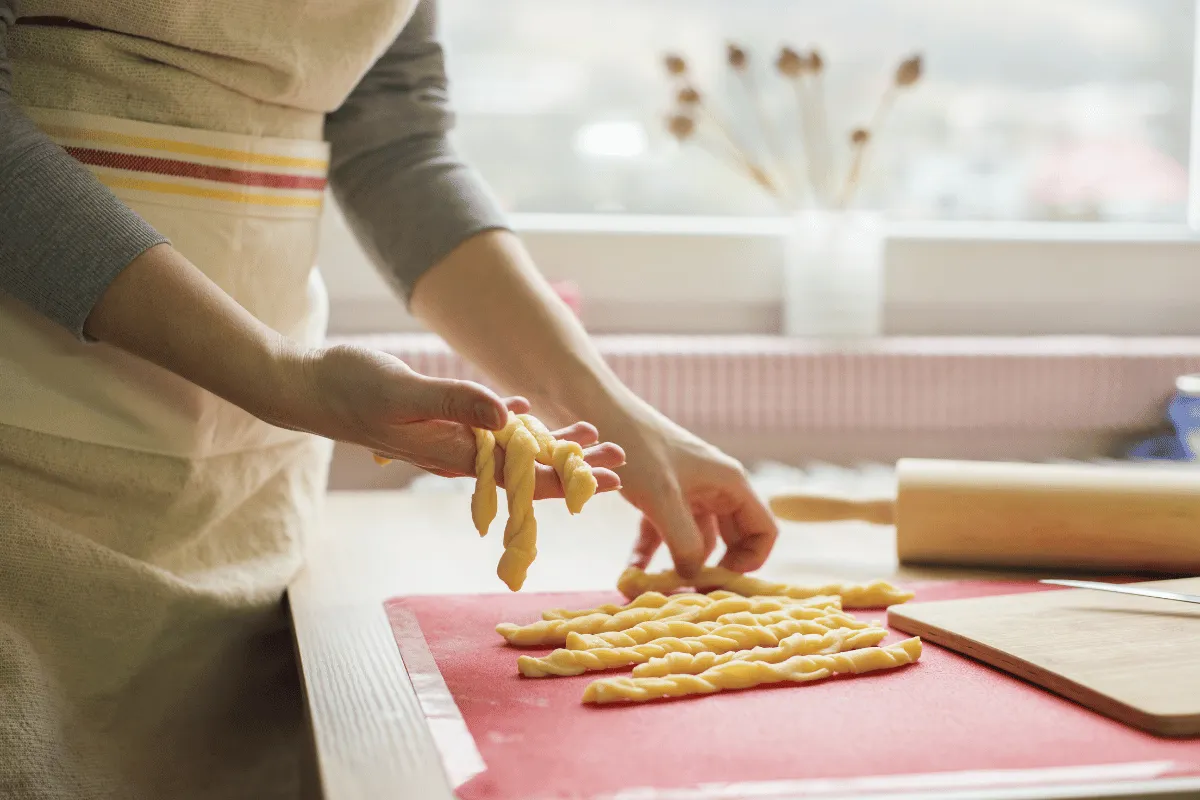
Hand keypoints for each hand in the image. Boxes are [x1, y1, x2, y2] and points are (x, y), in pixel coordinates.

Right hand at [272, 344, 624, 498]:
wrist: (309, 387)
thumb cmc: (349, 388)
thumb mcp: (402, 392)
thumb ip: (453, 403)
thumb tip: (508, 415)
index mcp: (454, 454)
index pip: (526, 475)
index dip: (572, 476)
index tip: (614, 477)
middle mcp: (456, 454)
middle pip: (528, 468)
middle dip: (575, 465)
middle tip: (621, 459)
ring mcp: (447, 440)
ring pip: (511, 450)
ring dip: (551, 445)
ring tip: (589, 437)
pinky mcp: (437, 421)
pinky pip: (484, 429)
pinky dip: (513, 423)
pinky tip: (527, 414)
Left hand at [598, 400, 777, 579]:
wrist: (599, 413)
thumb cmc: (637, 447)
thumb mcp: (662, 497)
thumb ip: (684, 541)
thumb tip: (694, 577)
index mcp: (731, 483)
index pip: (765, 530)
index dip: (751, 560)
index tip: (722, 580)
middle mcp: (716, 488)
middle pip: (733, 540)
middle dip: (714, 568)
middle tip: (690, 594)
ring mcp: (690, 493)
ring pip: (696, 540)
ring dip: (679, 564)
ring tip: (657, 588)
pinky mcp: (662, 496)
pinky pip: (666, 532)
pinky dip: (652, 552)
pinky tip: (631, 572)